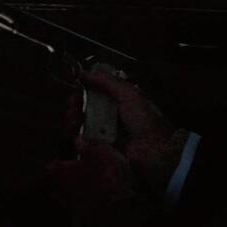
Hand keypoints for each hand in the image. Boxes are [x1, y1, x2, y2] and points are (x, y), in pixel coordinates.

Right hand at [76, 71, 179, 196]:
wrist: (156, 153)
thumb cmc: (144, 120)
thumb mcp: (129, 95)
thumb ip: (107, 82)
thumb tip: (85, 72)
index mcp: (122, 99)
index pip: (98, 92)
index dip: (84, 90)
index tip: (74, 89)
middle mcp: (114, 115)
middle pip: (87, 108)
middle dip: (76, 106)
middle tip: (71, 108)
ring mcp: (109, 133)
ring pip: (84, 125)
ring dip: (74, 122)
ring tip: (71, 122)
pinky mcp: (104, 151)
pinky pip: (87, 143)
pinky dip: (80, 141)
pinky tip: (78, 139)